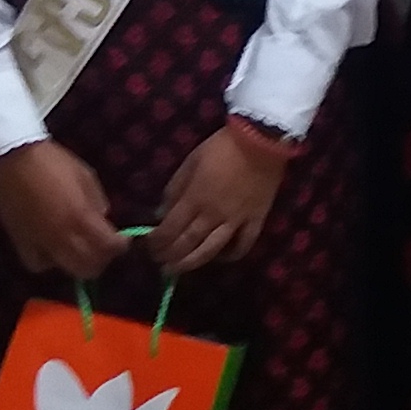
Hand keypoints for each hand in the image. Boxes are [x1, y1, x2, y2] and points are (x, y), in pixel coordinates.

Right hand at [0, 140, 125, 277]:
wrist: (14, 159)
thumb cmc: (53, 162)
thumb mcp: (85, 176)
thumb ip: (97, 201)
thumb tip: (102, 219)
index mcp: (81, 217)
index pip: (108, 246)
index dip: (120, 246)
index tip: (122, 241)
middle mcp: (62, 236)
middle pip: (89, 266)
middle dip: (102, 260)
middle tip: (103, 249)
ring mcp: (41, 242)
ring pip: (66, 269)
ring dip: (78, 263)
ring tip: (80, 251)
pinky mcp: (21, 243)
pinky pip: (39, 264)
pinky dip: (49, 262)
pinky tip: (53, 251)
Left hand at [154, 124, 290, 271]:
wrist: (260, 139)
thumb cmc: (221, 148)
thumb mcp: (190, 162)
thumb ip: (175, 188)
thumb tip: (163, 212)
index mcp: (194, 198)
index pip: (169, 228)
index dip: (157, 242)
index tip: (150, 247)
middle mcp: (212, 214)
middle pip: (187, 243)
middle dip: (170, 256)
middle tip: (160, 264)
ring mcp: (235, 220)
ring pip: (211, 250)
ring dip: (192, 263)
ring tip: (180, 270)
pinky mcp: (255, 220)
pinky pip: (243, 244)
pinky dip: (231, 255)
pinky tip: (221, 258)